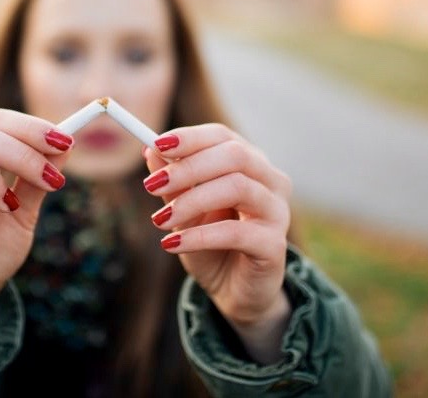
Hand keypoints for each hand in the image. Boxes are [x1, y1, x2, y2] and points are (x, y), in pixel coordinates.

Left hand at [143, 124, 292, 362]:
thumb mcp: (184, 210)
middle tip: (151, 185)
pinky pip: (236, 232)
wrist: (233, 291)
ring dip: (192, 200)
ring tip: (159, 220)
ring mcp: (277, 211)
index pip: (223, 136)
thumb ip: (173, 182)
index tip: (156, 144)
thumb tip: (150, 149)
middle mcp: (270, 181)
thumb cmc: (210, 243)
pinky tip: (172, 244)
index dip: (190, 138)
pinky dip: (200, 235)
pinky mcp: (275, 245)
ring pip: (238, 187)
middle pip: (235, 155)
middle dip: (188, 167)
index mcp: (250, 163)